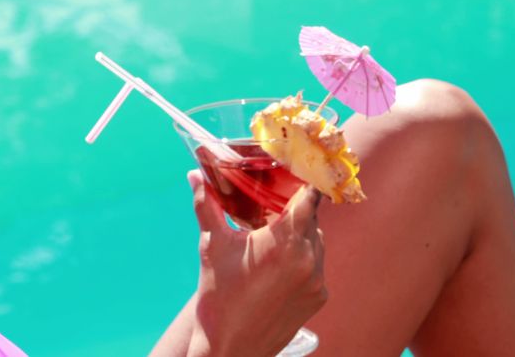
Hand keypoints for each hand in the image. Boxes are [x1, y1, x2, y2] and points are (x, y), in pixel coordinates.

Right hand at [185, 170, 326, 356]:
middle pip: (311, 218)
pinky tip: (276, 267)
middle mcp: (308, 258)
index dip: (301, 182)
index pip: (309, 197)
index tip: (290, 174)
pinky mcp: (318, 298)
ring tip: (270, 238)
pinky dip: (301, 260)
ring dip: (299, 235)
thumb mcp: (212, 246)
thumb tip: (195, 176)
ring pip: (316, 242)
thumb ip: (207, 205)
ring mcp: (316, 280)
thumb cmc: (218, 297)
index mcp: (284, 241)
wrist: (230, 349)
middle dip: (292, 210)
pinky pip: (316, 267)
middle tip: (269, 207)